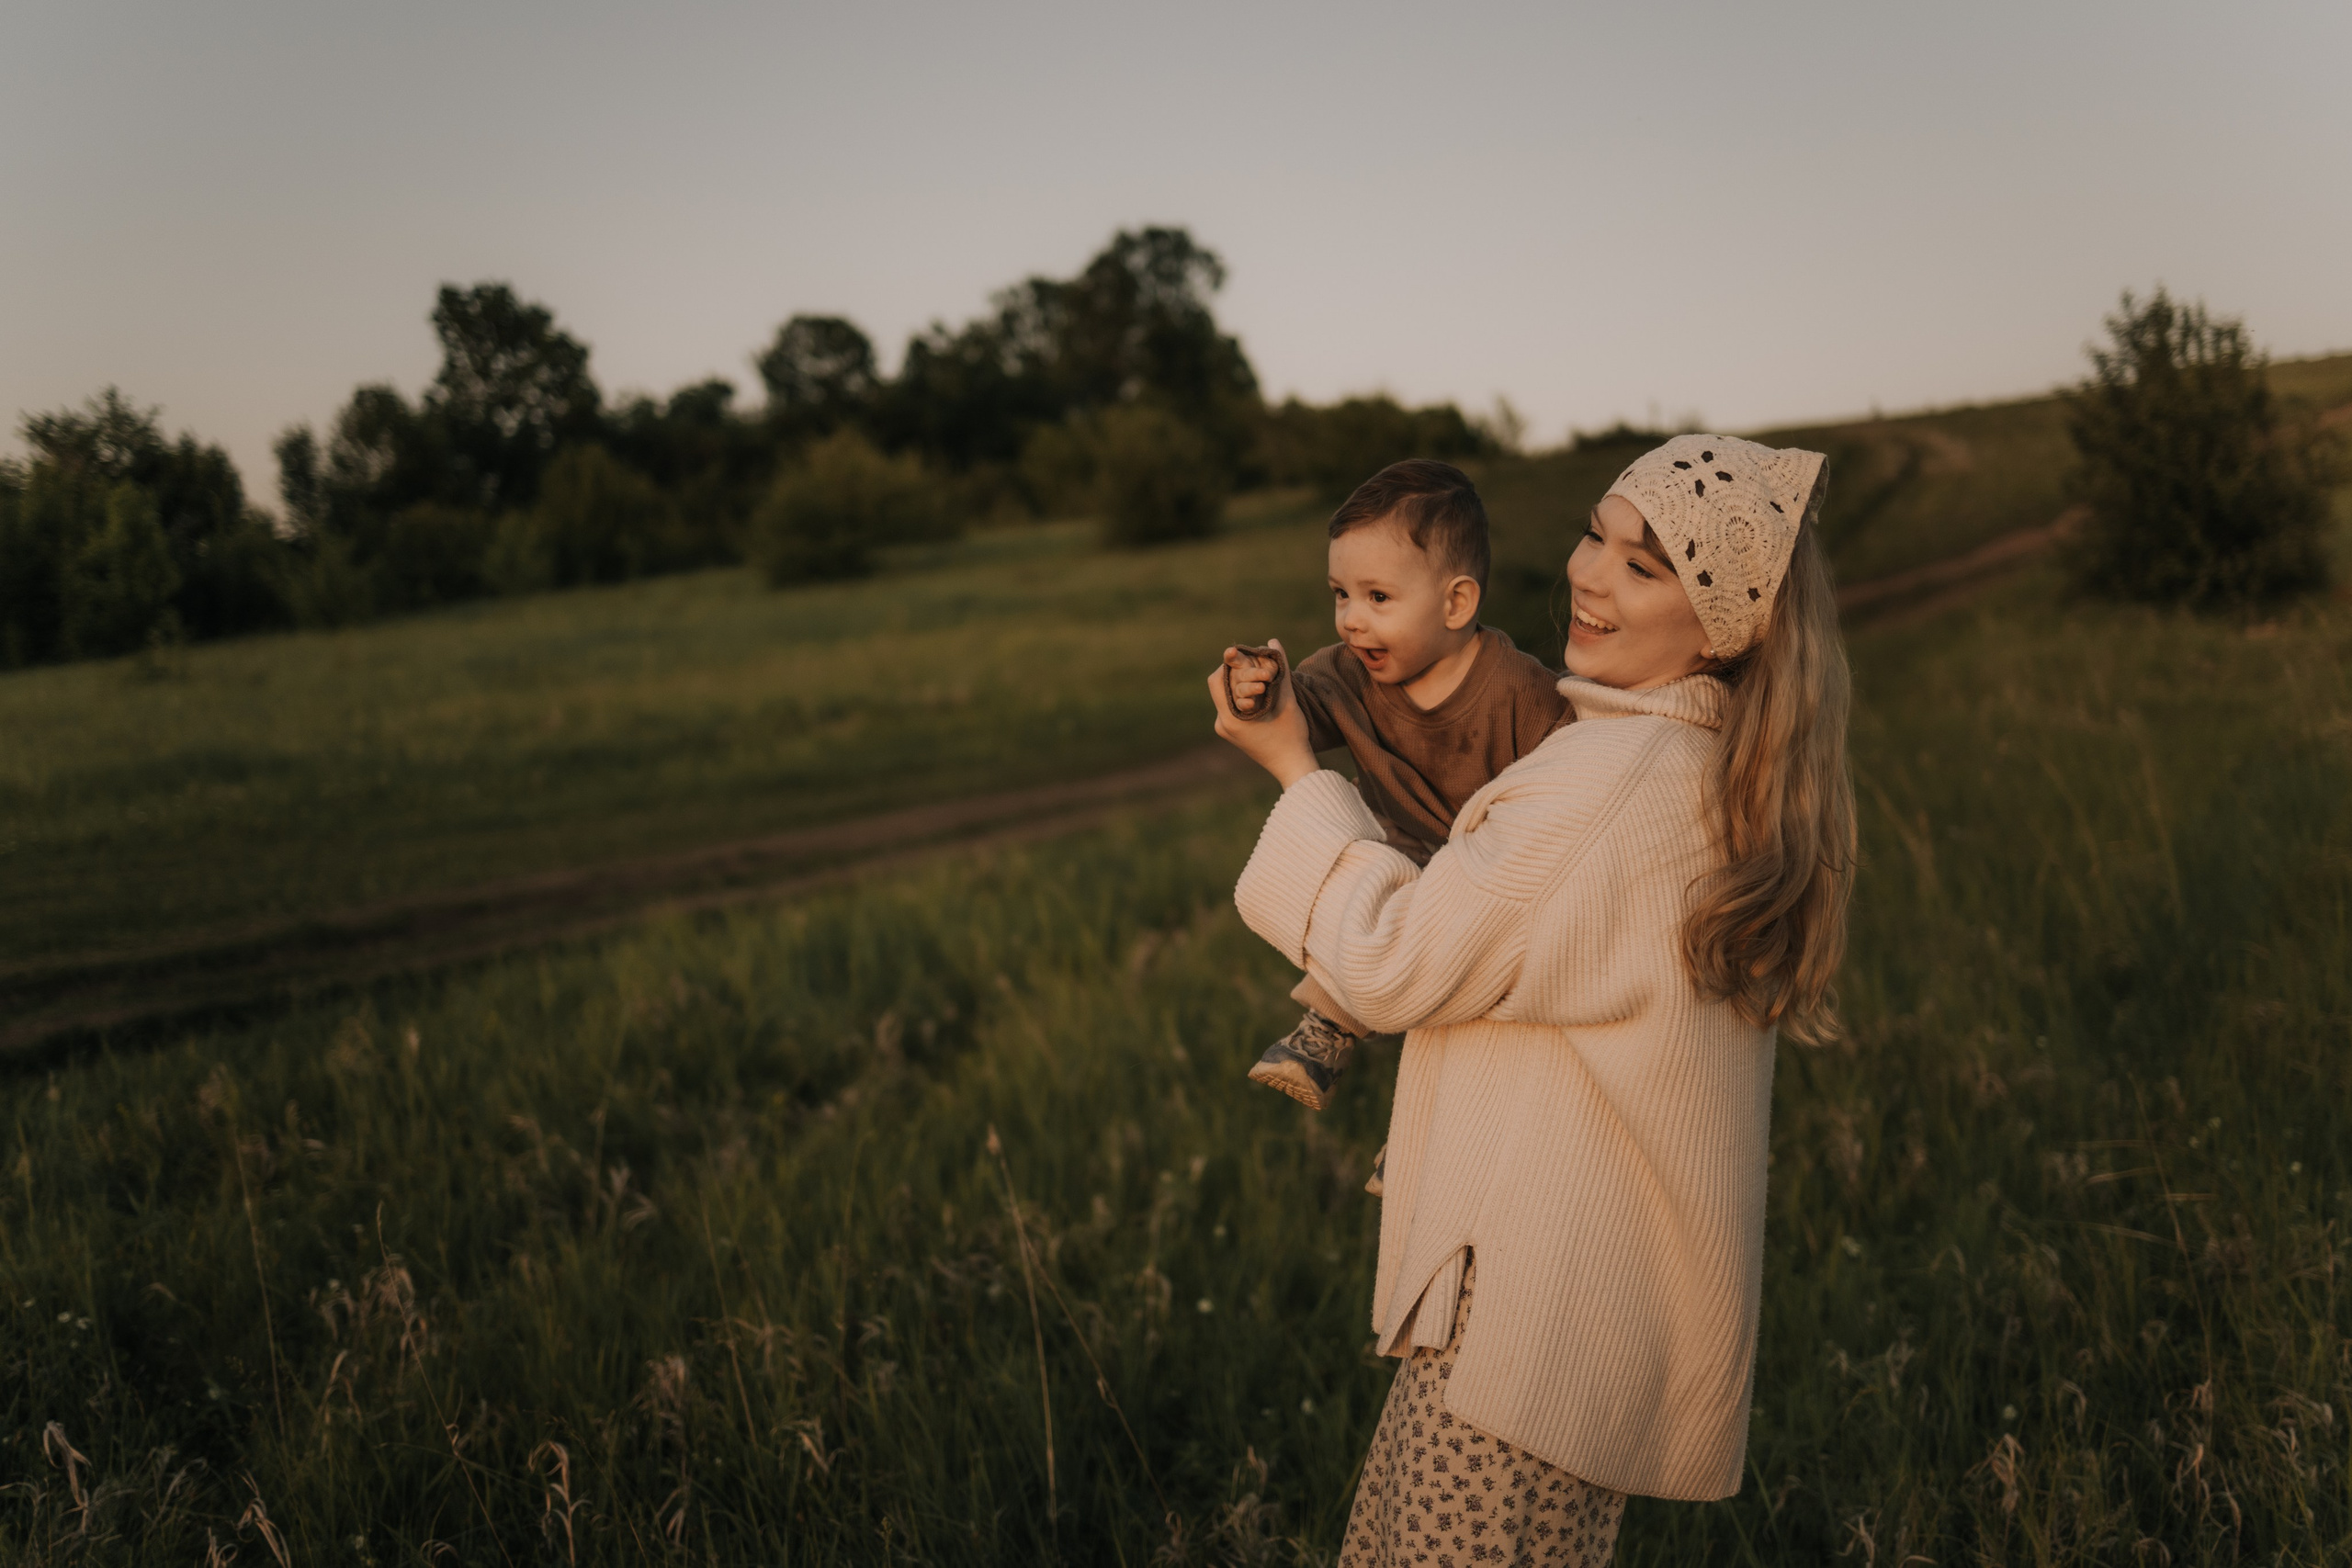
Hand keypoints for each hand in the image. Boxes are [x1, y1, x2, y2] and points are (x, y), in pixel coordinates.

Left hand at [1209, 639, 1317, 786]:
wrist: (1293, 767)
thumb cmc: (1291, 735)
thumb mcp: (1286, 699)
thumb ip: (1278, 669)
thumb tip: (1272, 642)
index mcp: (1229, 718)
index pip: (1217, 680)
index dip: (1230, 664)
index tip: (1247, 657)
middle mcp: (1222, 724)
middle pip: (1222, 686)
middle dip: (1240, 673)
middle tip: (1260, 669)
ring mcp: (1227, 729)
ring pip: (1229, 695)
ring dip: (1244, 684)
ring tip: (1263, 680)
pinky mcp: (1235, 732)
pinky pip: (1234, 706)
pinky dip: (1246, 695)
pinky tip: (1262, 692)